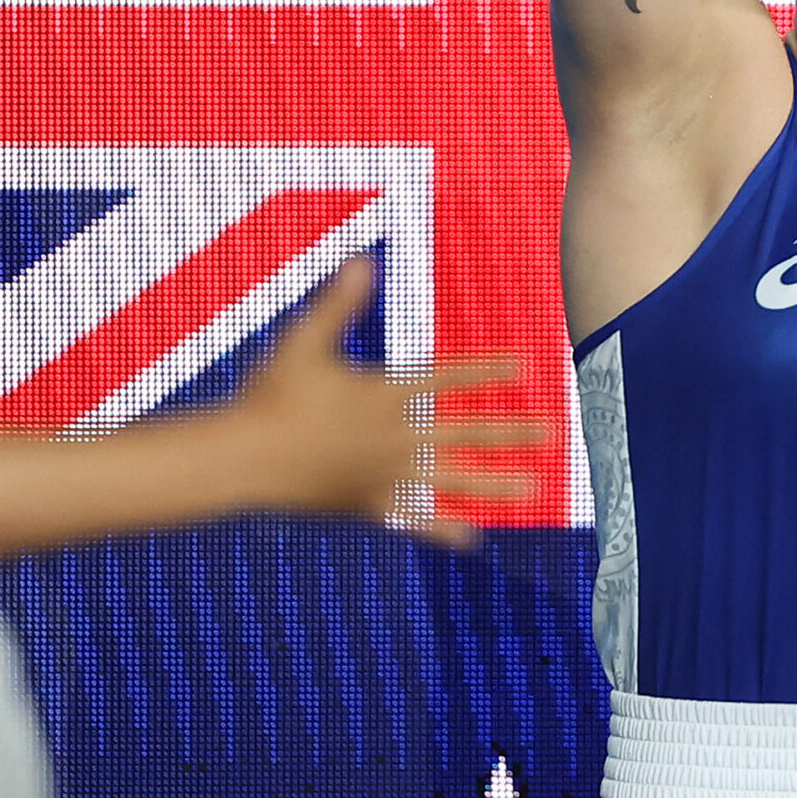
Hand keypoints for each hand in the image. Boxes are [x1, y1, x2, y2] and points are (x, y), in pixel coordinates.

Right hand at [235, 257, 544, 547]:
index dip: (487, 370)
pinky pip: (414, 519)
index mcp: (385, 395)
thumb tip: (364, 258)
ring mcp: (384, 475)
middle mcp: (395, 437)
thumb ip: (339, 303)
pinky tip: (472, 538)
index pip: (449, 378)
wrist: (243, 460)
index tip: (524, 365)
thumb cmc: (268, 397)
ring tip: (533, 488)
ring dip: (495, 482)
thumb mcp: (304, 341)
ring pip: (452, 480)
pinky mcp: (368, 506)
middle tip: (553, 431)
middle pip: (465, 432)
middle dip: (512, 430)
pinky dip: (443, 528)